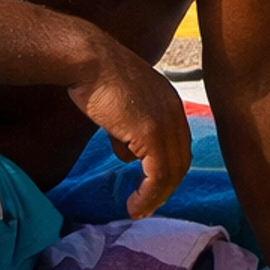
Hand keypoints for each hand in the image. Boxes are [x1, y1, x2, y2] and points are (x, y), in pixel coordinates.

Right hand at [66, 40, 192, 217]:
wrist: (89, 60)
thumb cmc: (96, 77)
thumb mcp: (120, 104)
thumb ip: (128, 130)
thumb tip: (127, 155)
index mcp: (170, 101)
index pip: (178, 143)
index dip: (167, 168)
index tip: (151, 186)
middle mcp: (175, 111)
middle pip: (181, 160)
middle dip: (165, 186)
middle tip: (148, 204)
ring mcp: (166, 123)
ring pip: (172, 172)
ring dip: (156, 196)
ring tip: (139, 209)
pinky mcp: (152, 135)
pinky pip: (157, 176)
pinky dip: (149, 195)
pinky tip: (135, 204)